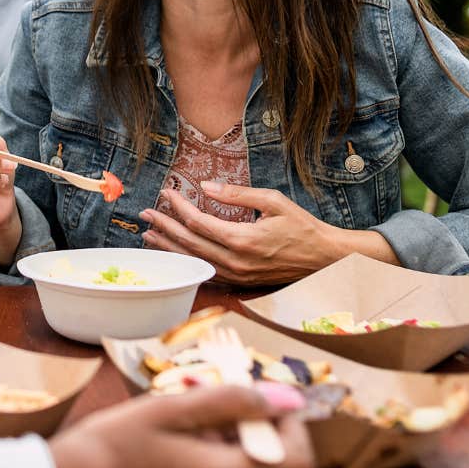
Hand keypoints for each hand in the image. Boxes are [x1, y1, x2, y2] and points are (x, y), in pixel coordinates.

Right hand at [51, 384, 313, 467]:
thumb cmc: (109, 450)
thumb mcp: (169, 409)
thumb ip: (232, 401)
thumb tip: (285, 397)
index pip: (300, 457)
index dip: (289, 423)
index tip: (259, 397)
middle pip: (270, 465)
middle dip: (247, 428)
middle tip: (202, 402)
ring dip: (224, 447)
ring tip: (176, 426)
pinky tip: (167, 453)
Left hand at [140, 184, 386, 284]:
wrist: (323, 259)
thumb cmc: (301, 227)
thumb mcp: (273, 201)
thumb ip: (237, 194)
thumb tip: (206, 186)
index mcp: (243, 239)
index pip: (198, 222)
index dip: (178, 207)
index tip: (166, 193)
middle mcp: (236, 261)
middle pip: (189, 244)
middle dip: (164, 227)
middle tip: (145, 214)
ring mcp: (237, 275)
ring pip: (193, 262)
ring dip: (169, 247)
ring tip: (149, 235)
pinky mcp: (240, 281)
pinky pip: (205, 272)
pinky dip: (186, 262)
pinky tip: (174, 254)